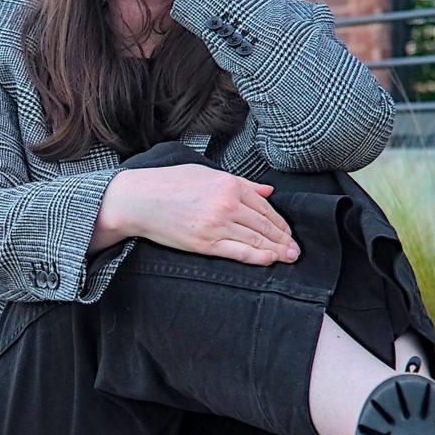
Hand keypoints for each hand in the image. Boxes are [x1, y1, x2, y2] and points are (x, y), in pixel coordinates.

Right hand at [98, 164, 298, 265]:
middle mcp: (228, 204)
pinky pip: (240, 252)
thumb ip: (241, 183)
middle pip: (265, 225)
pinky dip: (258, 257)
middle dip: (284, 239)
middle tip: (296, 250)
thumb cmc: (168, 184)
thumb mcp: (207, 174)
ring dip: (277, 250)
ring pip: (257, 240)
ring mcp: (218, 225)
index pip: (265, 207)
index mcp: (230, 185)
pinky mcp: (206, 243)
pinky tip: (270, 260)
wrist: (138, 200)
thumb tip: (267, 190)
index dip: (281, 223)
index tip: (288, 233)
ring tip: (289, 257)